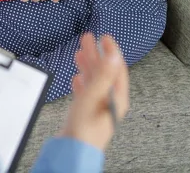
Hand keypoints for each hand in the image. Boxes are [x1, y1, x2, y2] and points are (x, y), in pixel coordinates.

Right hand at [61, 34, 129, 150]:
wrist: (73, 152)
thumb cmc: (85, 129)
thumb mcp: (94, 96)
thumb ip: (104, 74)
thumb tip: (114, 55)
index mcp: (117, 98)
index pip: (117, 69)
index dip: (111, 51)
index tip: (104, 37)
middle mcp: (109, 102)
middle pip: (104, 72)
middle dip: (96, 54)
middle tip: (88, 39)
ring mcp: (98, 108)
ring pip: (94, 81)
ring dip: (88, 65)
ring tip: (79, 52)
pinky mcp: (87, 114)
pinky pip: (86, 93)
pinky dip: (82, 82)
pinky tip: (77, 78)